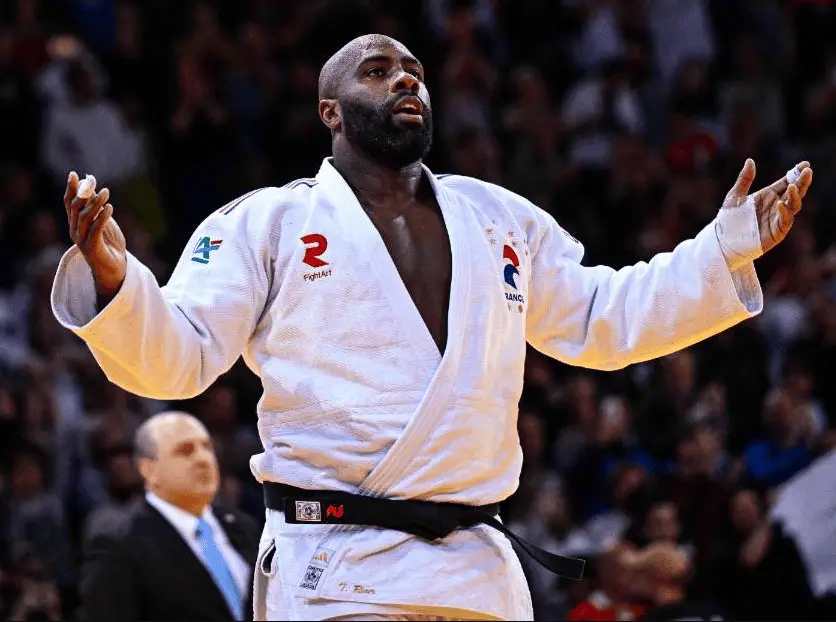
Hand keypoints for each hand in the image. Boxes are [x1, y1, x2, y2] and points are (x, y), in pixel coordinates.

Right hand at [64, 171, 126, 297]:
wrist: (114, 268)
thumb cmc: (109, 243)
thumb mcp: (103, 221)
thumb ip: (96, 207)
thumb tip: (91, 185)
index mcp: (75, 223)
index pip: (69, 203)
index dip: (71, 189)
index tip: (73, 174)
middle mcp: (75, 231)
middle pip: (75, 208)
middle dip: (84, 193)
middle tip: (94, 180)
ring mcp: (82, 240)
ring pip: (85, 218)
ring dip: (95, 203)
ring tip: (106, 192)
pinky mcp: (92, 248)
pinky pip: (96, 230)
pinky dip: (102, 218)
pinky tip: (110, 208)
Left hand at [722, 159, 813, 253]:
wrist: (723, 240)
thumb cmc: (729, 219)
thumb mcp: (735, 196)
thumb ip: (744, 179)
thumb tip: (750, 160)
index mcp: (769, 195)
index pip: (787, 181)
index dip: (796, 173)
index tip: (805, 164)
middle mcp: (777, 205)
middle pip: (794, 191)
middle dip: (802, 182)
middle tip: (807, 172)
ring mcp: (778, 218)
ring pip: (794, 205)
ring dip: (796, 196)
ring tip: (793, 186)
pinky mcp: (777, 231)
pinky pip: (785, 220)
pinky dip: (784, 212)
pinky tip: (780, 203)